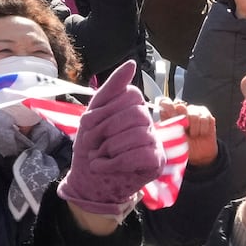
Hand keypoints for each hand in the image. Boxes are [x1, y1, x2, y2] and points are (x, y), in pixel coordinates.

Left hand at [57, 59, 162, 227]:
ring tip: (100, 156)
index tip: (90, 125)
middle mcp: (148, 122)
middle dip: (106, 131)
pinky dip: (115, 162)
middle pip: (135, 114)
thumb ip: (110, 89)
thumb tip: (131, 64)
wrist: (88, 181)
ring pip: (138, 134)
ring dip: (109, 148)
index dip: (105, 110)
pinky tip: (104, 166)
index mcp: (133, 107)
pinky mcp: (157, 161)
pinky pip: (141, 154)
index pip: (131, 95)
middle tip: (94, 144)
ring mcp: (155, 141)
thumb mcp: (93, 115)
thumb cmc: (91, 147)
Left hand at [158, 99, 217, 166]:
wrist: (200, 154)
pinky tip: (201, 133)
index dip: (167, 106)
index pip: (165, 103)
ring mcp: (194, 111)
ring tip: (193, 135)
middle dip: (182, 120)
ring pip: (193, 115)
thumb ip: (166, 130)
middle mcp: (181, 110)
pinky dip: (203, 129)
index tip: (170, 116)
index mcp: (169, 115)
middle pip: (180, 106)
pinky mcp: (206, 115)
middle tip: (184, 130)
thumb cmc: (184, 146)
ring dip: (194, 129)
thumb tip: (159, 126)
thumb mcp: (172, 140)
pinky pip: (205, 119)